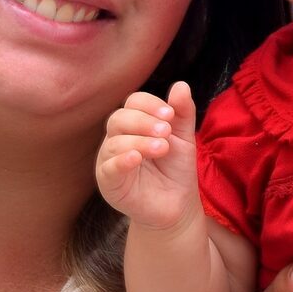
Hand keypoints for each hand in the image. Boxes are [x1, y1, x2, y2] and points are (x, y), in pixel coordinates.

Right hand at [96, 82, 199, 230]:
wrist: (177, 205)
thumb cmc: (176, 170)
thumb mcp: (184, 138)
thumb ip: (182, 114)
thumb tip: (181, 85)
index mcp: (134, 125)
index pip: (133, 103)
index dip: (150, 104)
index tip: (170, 114)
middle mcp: (117, 139)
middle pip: (119, 119)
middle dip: (143, 121)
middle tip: (165, 131)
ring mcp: (109, 160)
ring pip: (115, 142)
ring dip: (140, 141)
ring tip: (162, 148)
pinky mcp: (109, 183)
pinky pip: (108, 168)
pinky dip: (121, 160)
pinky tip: (136, 158)